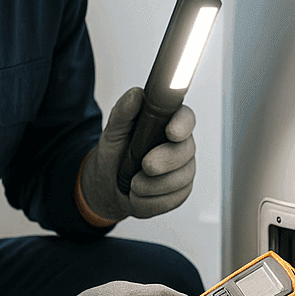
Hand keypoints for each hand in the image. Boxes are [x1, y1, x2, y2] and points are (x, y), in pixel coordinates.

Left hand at [79, 87, 196, 222]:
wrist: (107, 187)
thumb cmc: (114, 155)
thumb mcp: (112, 132)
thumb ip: (124, 113)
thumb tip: (135, 95)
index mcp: (167, 123)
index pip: (186, 118)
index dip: (182, 125)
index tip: (171, 132)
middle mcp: (180, 145)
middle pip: (186, 151)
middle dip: (165, 161)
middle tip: (145, 165)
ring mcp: (183, 170)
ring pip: (181, 179)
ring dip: (153, 185)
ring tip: (133, 183)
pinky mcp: (180, 192)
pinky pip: (173, 199)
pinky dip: (152, 201)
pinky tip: (139, 195)